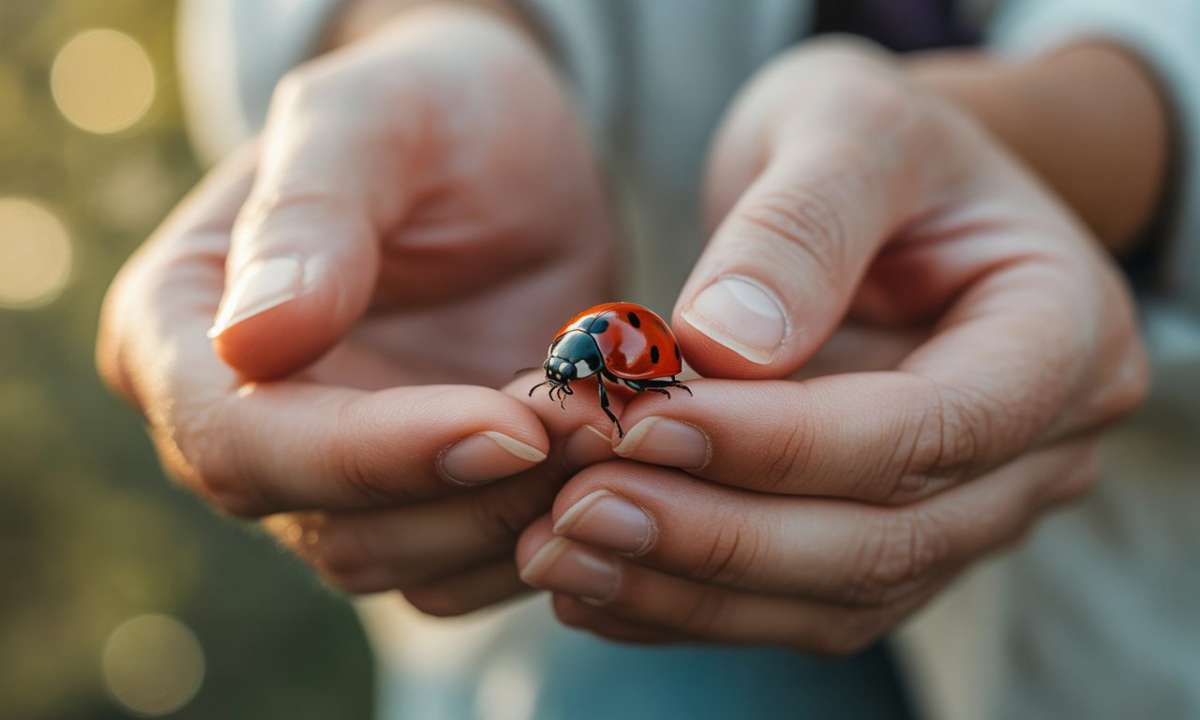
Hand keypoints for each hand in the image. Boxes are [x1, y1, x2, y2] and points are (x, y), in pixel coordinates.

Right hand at [97, 7, 615, 613]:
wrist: (506, 152)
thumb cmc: (428, 110)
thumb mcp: (370, 119)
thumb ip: (308, 217)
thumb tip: (248, 346)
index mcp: (178, 333)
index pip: (245, 441)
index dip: (375, 453)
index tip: (510, 426)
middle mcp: (242, 427)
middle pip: (332, 525)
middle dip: (471, 493)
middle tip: (595, 426)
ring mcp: (331, 478)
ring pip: (408, 567)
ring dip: (518, 517)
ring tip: (610, 428)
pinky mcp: (417, 502)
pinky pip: (467, 568)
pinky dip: (539, 534)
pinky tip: (604, 465)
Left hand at [515, 41, 1148, 650]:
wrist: (877, 189)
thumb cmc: (871, 142)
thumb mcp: (845, 126)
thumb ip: (800, 225)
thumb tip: (725, 346)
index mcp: (1063, 335)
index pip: (934, 427)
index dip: (788, 443)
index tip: (649, 422)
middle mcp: (1038, 449)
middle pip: (889, 537)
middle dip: (724, 536)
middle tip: (580, 509)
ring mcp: (969, 509)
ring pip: (840, 595)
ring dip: (694, 589)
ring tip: (564, 554)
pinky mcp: (889, 539)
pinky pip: (800, 604)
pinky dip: (694, 604)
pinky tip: (595, 583)